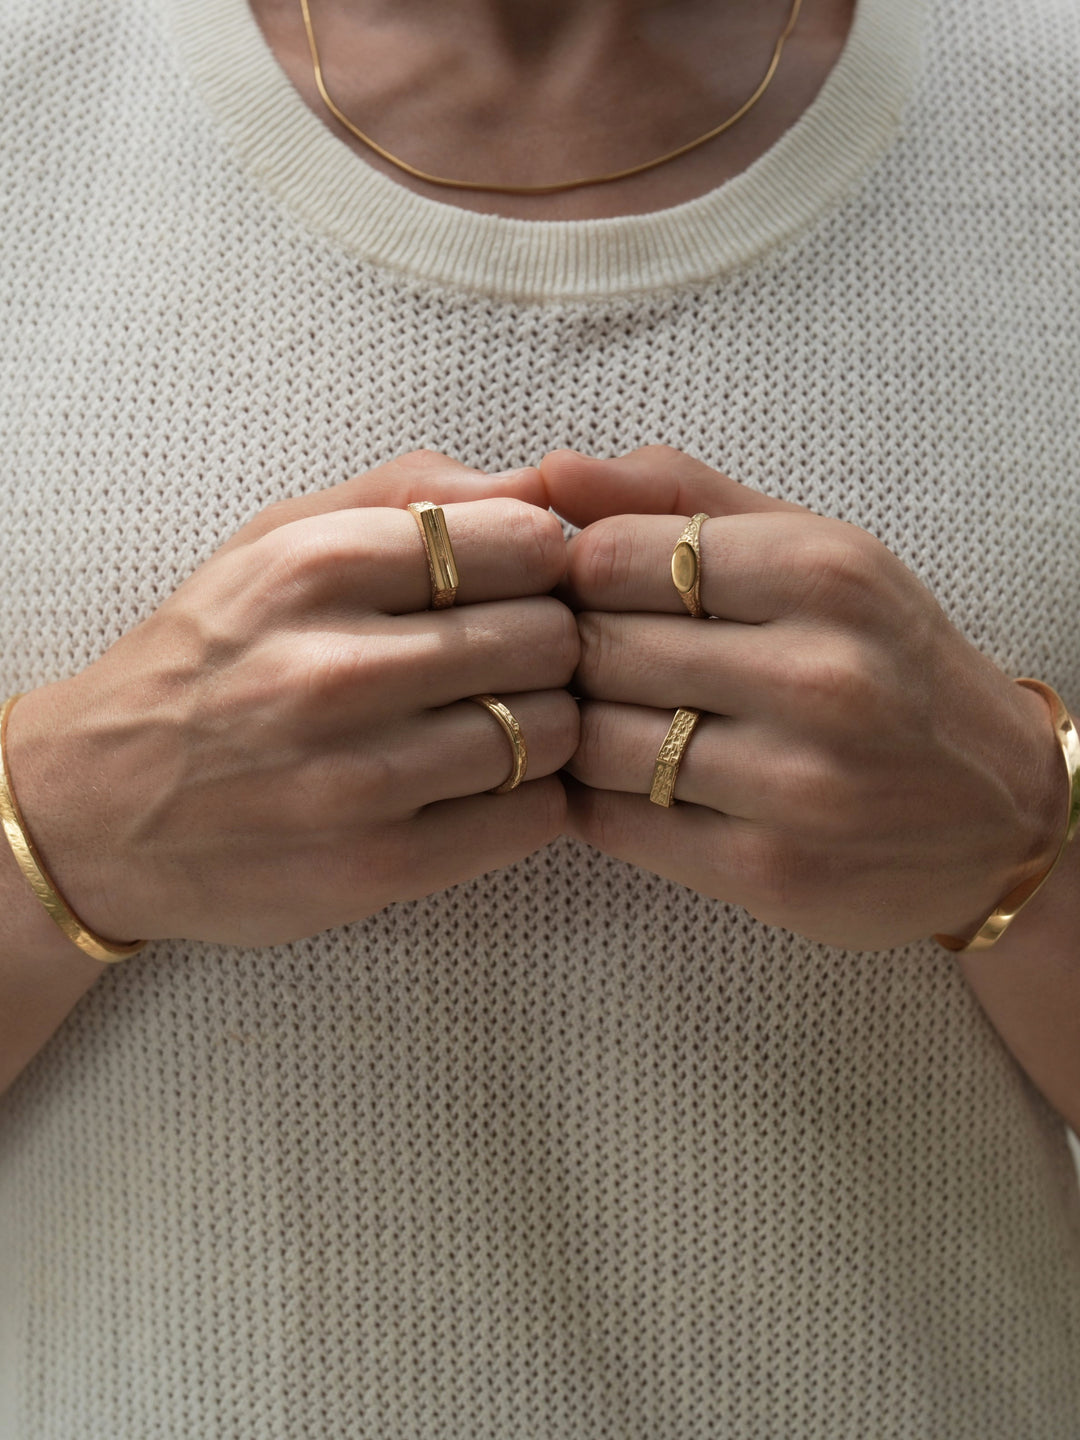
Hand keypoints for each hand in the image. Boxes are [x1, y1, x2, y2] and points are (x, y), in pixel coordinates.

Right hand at [5, 452, 578, 946]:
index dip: (544, 563)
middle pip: (550, 638)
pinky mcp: (375, 868)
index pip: (525, 542)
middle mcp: (333, 672)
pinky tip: (488, 785)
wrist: (95, 809)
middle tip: (513, 659)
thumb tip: (547, 484)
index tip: (520, 584)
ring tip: (497, 721)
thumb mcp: (277, 541)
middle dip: (550, 644)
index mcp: (314, 568)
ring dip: (544, 726)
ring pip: (551, 733)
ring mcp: (354, 780)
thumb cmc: (208, 660)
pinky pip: (531, 822)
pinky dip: (532, 800)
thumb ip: (410, 494)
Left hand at [543, 446, 1063, 951]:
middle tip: (596, 665)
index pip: (609, 557)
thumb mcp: (813, 550)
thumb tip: (547, 475)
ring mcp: (797, 784)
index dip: (577, 576)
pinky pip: (614, 823)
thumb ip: (679, 498)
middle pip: (595, 649)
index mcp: (823, 573)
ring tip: (620, 723)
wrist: (1001, 814)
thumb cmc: (886, 661)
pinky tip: (635, 784)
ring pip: (593, 743)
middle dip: (575, 656)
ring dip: (582, 734)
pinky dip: (599, 801)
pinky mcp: (771, 871)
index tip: (597, 595)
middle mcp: (818, 676)